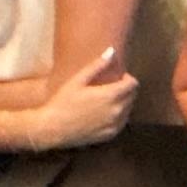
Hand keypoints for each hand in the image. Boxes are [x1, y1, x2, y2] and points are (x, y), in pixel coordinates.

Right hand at [23, 49, 140, 152]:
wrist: (53, 129)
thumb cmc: (63, 102)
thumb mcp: (78, 80)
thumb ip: (97, 65)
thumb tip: (112, 51)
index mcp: (111, 95)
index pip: (133, 84)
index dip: (127, 78)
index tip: (116, 77)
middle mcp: (117, 111)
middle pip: (132, 96)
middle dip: (125, 89)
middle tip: (110, 87)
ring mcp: (114, 124)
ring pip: (128, 110)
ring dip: (123, 102)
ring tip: (106, 100)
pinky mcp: (110, 135)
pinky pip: (122, 123)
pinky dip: (118, 116)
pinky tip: (104, 113)